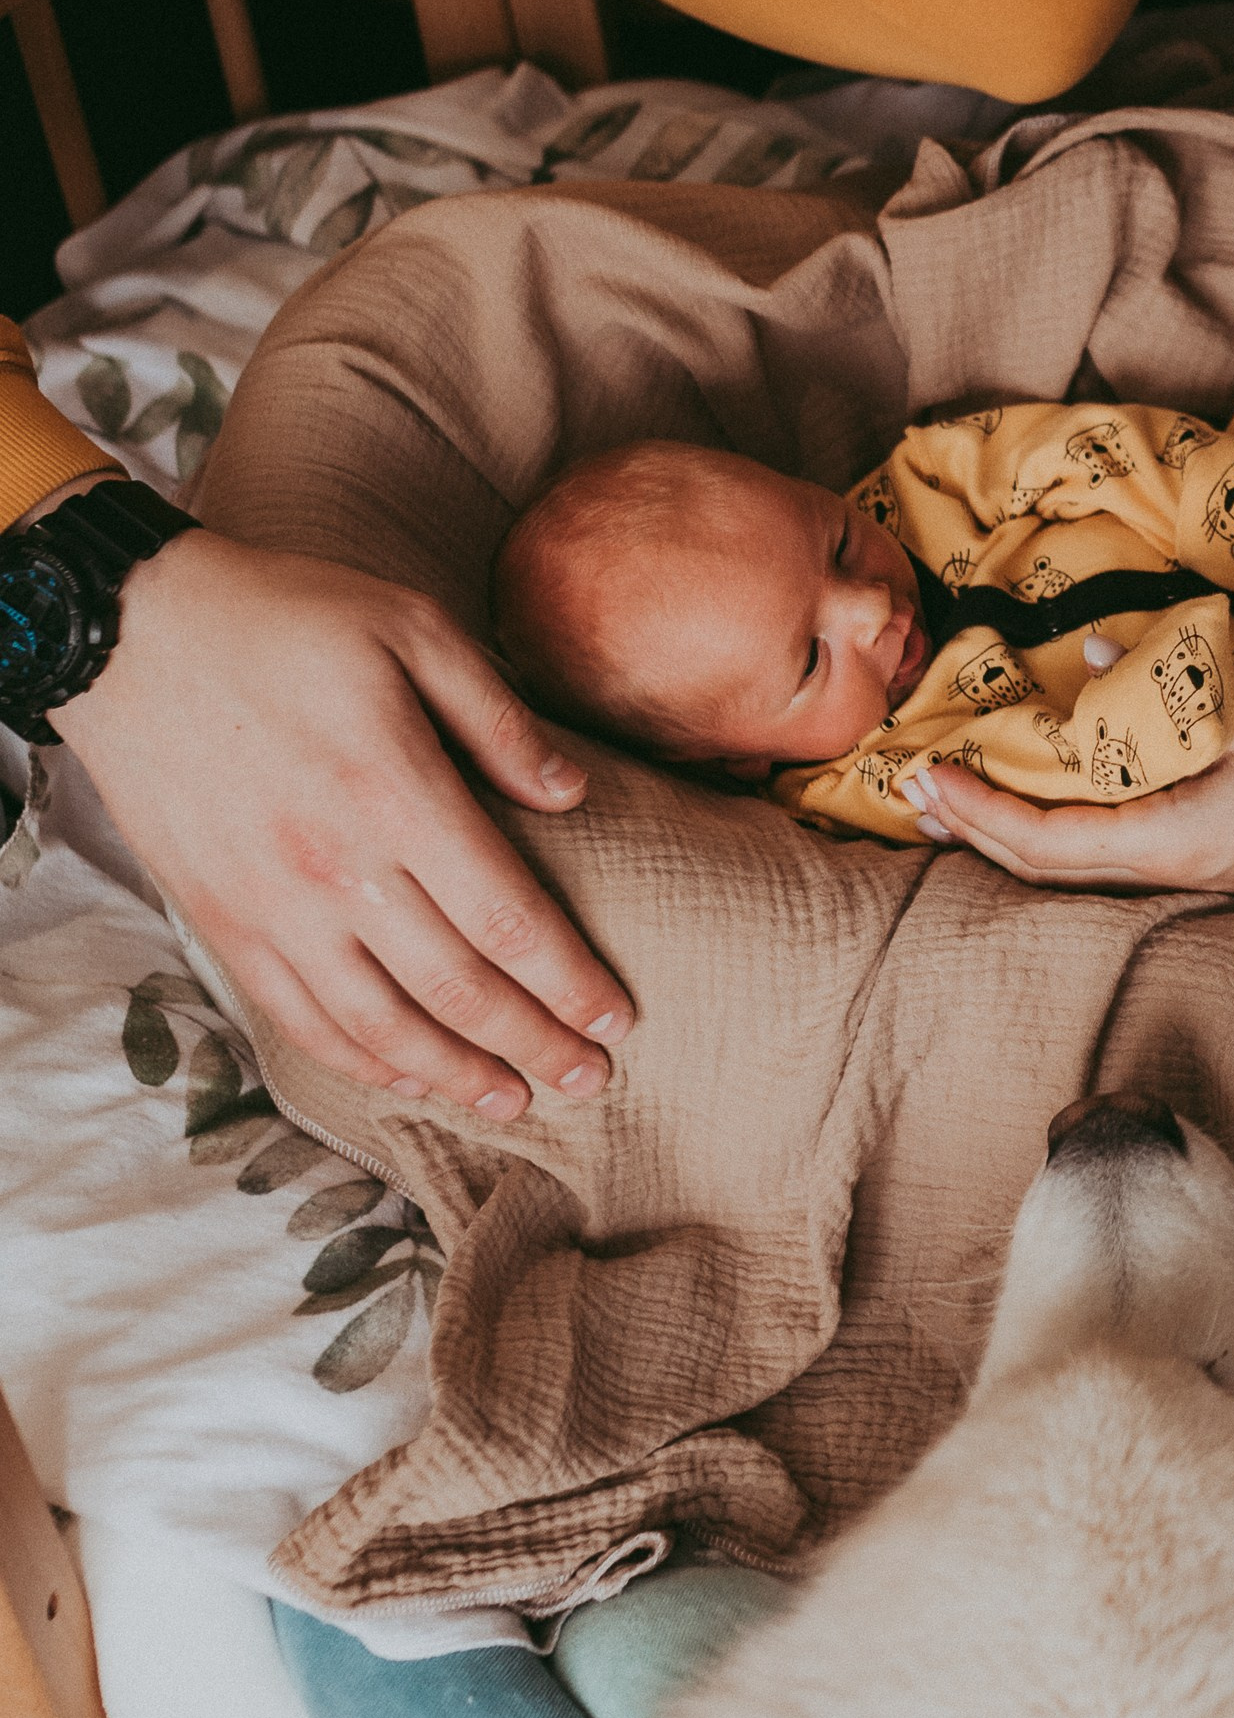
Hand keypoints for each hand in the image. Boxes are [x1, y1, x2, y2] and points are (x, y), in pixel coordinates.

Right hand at [53, 529, 629, 1118]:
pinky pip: (300, 1018)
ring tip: (513, 1100)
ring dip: (454, 1073)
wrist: (134, 633)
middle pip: (458, 987)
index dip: (569, 980)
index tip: (616, 1017)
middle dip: (534, 1043)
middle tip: (589, 1078)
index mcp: (396, 792)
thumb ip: (497, 717)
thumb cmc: (287, 617)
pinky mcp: (223, 921)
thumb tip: (573, 794)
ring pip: (380, 1025)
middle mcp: (336, 868)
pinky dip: (361, 1060)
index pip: (508, 918)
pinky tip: (408, 1077)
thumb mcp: (412, 627)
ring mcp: (273, 906)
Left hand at [904, 667, 1233, 895]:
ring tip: (957, 801)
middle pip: (1043, 867)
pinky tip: (1044, 800)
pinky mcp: (1203, 855)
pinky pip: (1106, 850)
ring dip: (1007, 833)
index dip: (978, 813)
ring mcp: (1186, 868)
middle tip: (912, 793)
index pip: (1044, 843)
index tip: (927, 778)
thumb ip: (1164, 683)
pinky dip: (1055, 828)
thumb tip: (1088, 648)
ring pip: (1071, 865)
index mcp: (1169, 842)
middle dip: (973, 831)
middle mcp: (1166, 868)